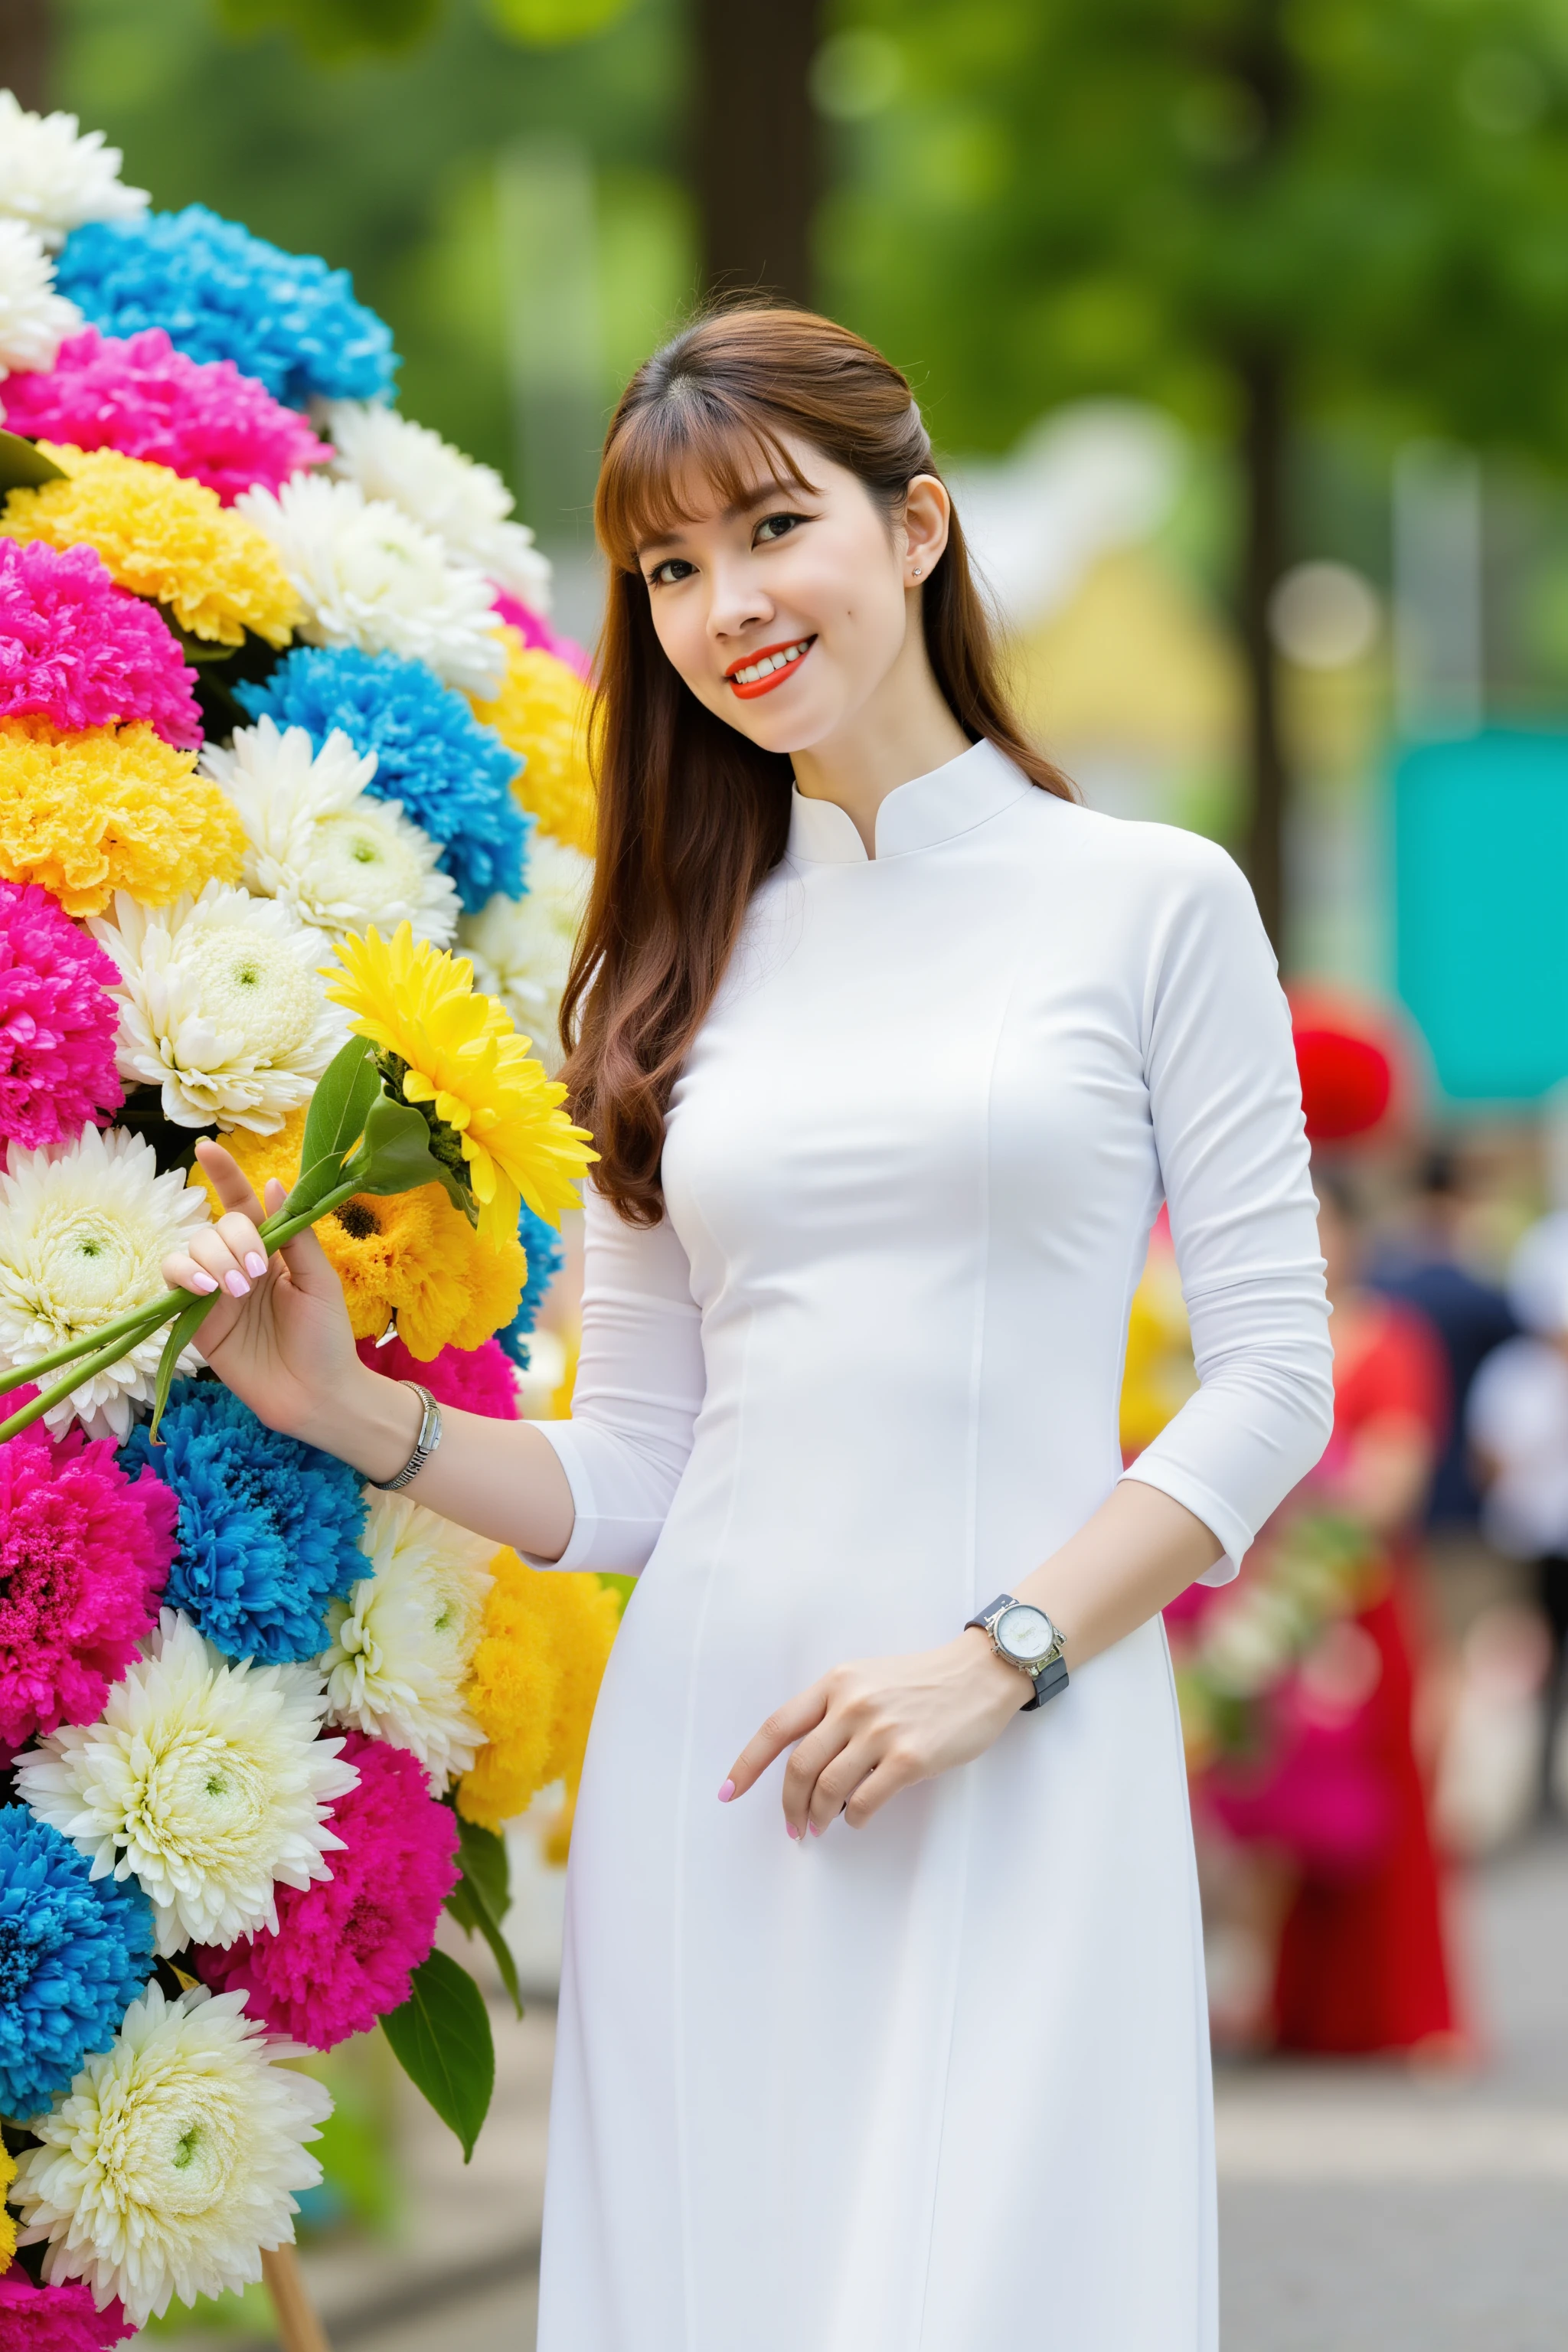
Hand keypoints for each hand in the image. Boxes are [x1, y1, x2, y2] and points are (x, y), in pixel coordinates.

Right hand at [161, 1138, 368, 1443]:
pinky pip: (172, 1283)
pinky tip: (207, 1289)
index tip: (207, 1147)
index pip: (242, 1203)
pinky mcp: (196, 1320)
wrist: (317, 1394)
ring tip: (237, 1288)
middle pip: (216, 1227)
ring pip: (189, 1250)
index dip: (225, 1174)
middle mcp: (238, 1265)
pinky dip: (183, 1276)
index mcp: (272, 1251)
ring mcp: (214, 1292)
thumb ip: (295, 1234)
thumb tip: (273, 1182)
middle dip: (233, 1240)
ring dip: (210, 1258)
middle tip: (257, 1272)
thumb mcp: (320, 1280)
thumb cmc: (327, 1337)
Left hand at [721, 1629, 1028, 1838]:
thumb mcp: (866, 1679)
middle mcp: (852, 1705)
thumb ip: (833, 1711)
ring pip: (829, 1789)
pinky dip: (855, 1818)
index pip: (777, 1728)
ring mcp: (882, 1732)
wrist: (978, 1675)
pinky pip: (866, 1802)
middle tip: (792, 1827)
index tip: (728, 1792)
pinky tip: (857, 1818)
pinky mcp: (911, 1759)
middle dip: (788, 1806)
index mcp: (835, 1683)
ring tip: (820, 1826)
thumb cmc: (921, 1681)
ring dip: (819, 1817)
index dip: (747, 1764)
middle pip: (799, 1767)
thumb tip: (804, 1766)